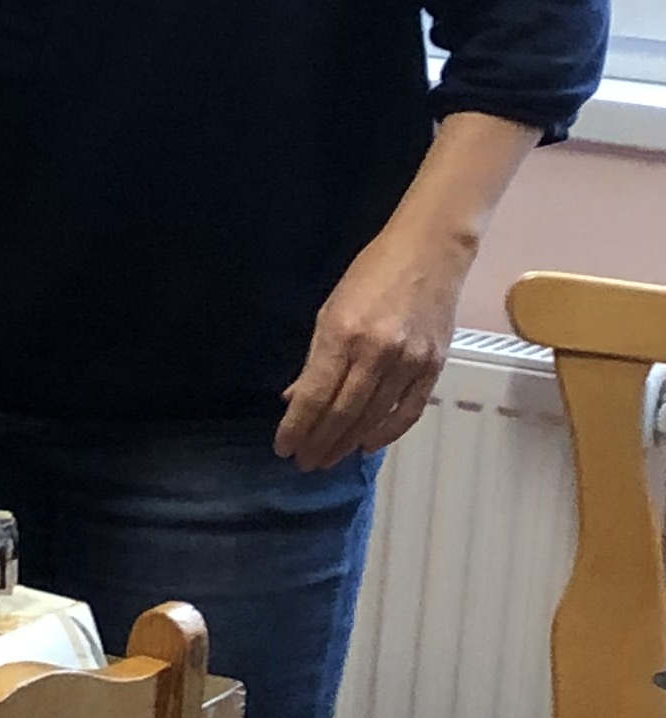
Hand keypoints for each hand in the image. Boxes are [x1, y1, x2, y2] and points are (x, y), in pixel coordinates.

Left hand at [275, 214, 467, 469]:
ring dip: (348, 443)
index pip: (315, 395)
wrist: (430, 253)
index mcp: (342, 335)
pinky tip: (368, 445)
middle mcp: (377, 353)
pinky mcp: (434, 366)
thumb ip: (315, 359)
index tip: (283, 448)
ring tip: (329, 459)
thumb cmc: (370, 276)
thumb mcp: (330, 311)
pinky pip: (409, 410)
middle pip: (344, 412)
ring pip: (374, 417)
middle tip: (304, 464)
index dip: (297, 427)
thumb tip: (295, 398)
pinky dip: (387, 432)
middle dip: (320, 442)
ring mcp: (410, 361)